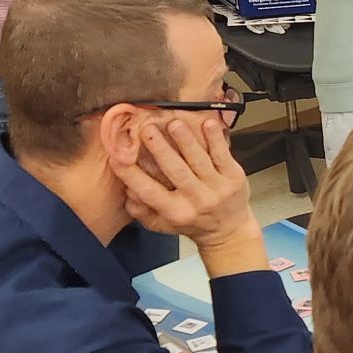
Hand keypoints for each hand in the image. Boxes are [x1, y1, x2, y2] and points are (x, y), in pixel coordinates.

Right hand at [113, 118, 258, 250]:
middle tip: (147, 129)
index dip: (132, 175)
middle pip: (176, 171)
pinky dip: (215, 138)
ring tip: (174, 123)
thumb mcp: (162, 224)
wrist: (229, 230)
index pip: (150, 192)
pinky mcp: (234, 177)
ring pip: (199, 160)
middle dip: (161, 149)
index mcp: (176, 212)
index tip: (117, 157)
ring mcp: (218, 188)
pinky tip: (208, 122)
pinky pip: (223, 155)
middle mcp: (197, 200)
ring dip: (186, 140)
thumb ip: (142, 211)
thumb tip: (127, 191)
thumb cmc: (192, 223)